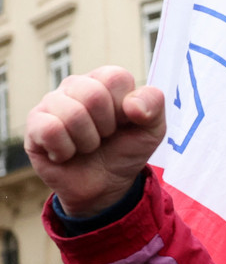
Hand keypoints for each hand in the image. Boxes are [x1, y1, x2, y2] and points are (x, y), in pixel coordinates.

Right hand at [25, 66, 165, 216]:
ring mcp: (51, 103)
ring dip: (88, 141)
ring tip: (87, 146)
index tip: (125, 122)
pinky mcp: (34, 124)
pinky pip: (50, 130)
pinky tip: (66, 153)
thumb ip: (154, 105)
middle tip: (105, 136)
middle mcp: (75, 86)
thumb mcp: (152, 130)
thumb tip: (132, 105)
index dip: (126, 107)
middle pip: (93, 94)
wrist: (105, 186)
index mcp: (104, 81)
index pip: (116, 77)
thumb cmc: (126, 150)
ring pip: (72, 114)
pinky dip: (66, 150)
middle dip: (106, 126)